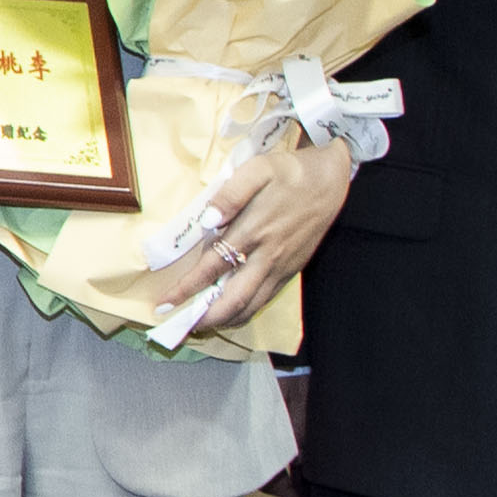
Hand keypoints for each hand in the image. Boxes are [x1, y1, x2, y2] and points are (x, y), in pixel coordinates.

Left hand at [137, 132, 356, 328]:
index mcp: (253, 231)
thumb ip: (231, 194)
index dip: (187, 288)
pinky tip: (232, 313)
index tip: (165, 302)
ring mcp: (282, 266)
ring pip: (252, 304)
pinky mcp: (292, 269)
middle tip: (179, 326)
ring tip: (201, 325)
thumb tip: (208, 219)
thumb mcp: (258, 170)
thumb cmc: (290, 172)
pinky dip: (246, 311)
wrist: (331, 179)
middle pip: (233, 299)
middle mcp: (267, 256)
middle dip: (205, 317)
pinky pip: (266, 298)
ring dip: (225, 319)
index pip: (212, 268)